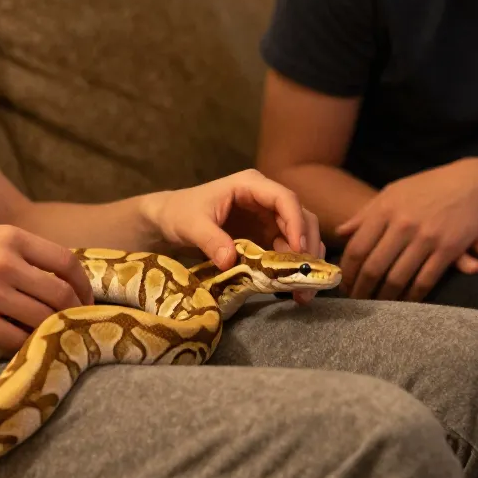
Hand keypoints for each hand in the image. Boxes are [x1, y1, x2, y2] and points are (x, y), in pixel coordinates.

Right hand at [0, 225, 95, 351]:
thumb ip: (21, 252)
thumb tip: (59, 273)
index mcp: (11, 238)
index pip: (66, 262)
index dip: (83, 285)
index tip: (85, 299)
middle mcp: (5, 263)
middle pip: (60, 294)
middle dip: (75, 312)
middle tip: (77, 324)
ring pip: (42, 318)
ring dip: (53, 330)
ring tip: (55, 336)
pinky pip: (16, 339)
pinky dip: (28, 345)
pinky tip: (29, 347)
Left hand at [142, 169, 324, 303]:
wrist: (168, 220)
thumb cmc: (179, 213)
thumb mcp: (191, 225)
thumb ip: (210, 240)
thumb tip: (230, 261)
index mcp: (250, 185)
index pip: (285, 198)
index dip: (296, 223)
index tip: (298, 250)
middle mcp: (265, 199)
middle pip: (302, 217)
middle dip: (308, 247)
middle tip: (307, 278)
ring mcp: (268, 218)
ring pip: (300, 235)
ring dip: (306, 261)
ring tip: (303, 292)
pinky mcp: (266, 236)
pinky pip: (287, 250)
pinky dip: (293, 268)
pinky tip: (291, 290)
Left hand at [336, 158, 477, 301]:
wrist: (473, 183)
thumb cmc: (429, 188)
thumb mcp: (394, 192)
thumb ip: (366, 214)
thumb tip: (339, 233)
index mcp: (385, 209)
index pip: (357, 248)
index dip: (347, 272)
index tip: (344, 285)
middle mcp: (402, 224)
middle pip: (374, 267)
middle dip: (362, 290)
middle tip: (357, 303)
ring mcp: (426, 237)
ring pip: (397, 278)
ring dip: (385, 298)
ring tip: (378, 307)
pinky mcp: (449, 249)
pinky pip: (425, 281)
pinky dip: (413, 297)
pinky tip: (405, 303)